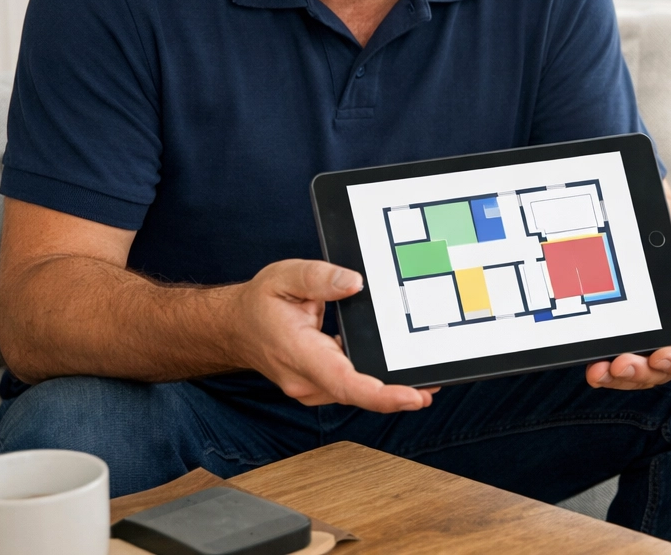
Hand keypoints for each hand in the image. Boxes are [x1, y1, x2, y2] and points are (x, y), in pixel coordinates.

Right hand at [231, 259, 436, 411]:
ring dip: (390, 389)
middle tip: (434, 383)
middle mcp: (305, 379)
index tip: (411, 395)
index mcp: (298, 353)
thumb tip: (354, 283)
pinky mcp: (319, 385)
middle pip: (357, 392)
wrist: (235, 326)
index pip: (343, 381)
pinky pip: (351, 387)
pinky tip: (400, 373)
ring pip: (355, 393)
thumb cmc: (260, 302)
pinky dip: (375, 383)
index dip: (380, 394)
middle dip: (397, 392)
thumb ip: (319, 278)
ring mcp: (311, 387)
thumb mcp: (285, 276)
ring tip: (427, 379)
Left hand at [586, 224, 670, 389]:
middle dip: (642, 371)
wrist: (645, 251)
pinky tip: (593, 371)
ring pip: (640, 375)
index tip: (661, 356)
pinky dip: (607, 374)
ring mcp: (651, 349)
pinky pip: (620, 370)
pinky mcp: (628, 350)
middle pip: (663, 369)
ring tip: (599, 372)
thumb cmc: (669, 250)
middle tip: (621, 364)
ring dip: (620, 378)